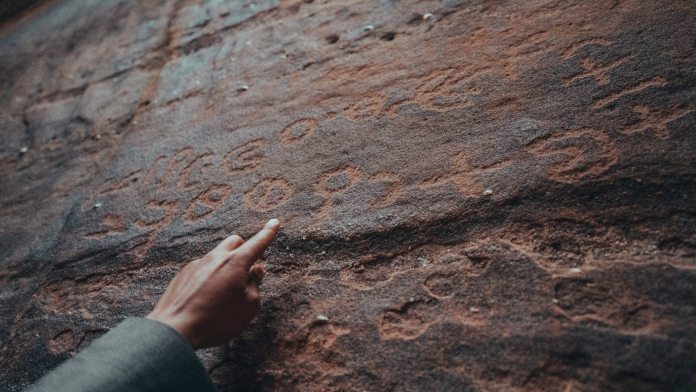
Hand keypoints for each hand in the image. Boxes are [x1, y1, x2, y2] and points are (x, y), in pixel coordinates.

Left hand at [147, 219, 279, 348]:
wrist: (176, 329)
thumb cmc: (217, 320)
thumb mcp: (249, 306)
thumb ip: (255, 284)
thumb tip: (254, 271)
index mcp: (236, 263)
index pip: (257, 243)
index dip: (268, 233)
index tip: (275, 222)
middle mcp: (216, 258)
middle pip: (235, 242)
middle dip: (244, 250)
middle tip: (247, 271)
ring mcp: (197, 264)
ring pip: (217, 256)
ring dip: (226, 266)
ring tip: (224, 293)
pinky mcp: (183, 274)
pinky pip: (202, 268)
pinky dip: (209, 277)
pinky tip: (205, 298)